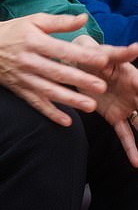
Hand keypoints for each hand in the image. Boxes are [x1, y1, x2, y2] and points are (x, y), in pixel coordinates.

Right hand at [0, 13, 137, 127]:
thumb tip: (84, 18)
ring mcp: (23, 77)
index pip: (62, 50)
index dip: (82, 55)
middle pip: (57, 72)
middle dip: (80, 80)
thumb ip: (60, 22)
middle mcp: (28, 60)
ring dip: (70, 100)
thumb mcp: (34, 21)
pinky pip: (36, 103)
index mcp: (34, 41)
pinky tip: (66, 121)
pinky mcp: (19, 89)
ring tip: (90, 106)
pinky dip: (50, 113)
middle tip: (101, 87)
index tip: (103, 59)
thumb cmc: (12, 31)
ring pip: (49, 91)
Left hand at [73, 34, 137, 165]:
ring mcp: (127, 106)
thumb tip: (137, 47)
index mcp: (135, 77)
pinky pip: (124, 134)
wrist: (77, 64)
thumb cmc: (93, 54)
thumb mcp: (106, 53)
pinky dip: (131, 148)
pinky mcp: (115, 116)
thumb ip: (121, 54)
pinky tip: (136, 162)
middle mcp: (135, 93)